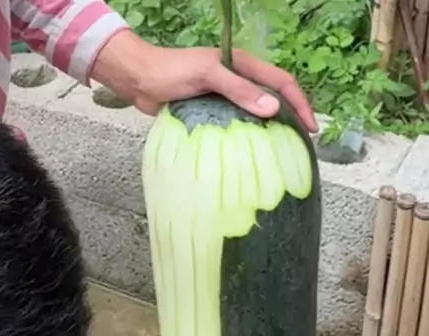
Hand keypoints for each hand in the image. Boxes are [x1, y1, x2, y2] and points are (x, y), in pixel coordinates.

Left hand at [93, 30, 316, 131]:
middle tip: (302, 145)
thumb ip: (239, 90)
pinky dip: (249, 137)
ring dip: (271, 130)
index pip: (282, 82)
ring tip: (283, 153)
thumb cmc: (170, 72)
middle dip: (291, 118)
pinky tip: (253, 155)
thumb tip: (272, 108)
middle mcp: (239, 79)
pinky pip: (238, 125)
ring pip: (257, 114)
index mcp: (243, 64)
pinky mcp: (213, 112)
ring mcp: (226, 96)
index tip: (311, 128)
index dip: (300, 103)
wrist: (139, 79)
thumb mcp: (207, 76)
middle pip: (274, 98)